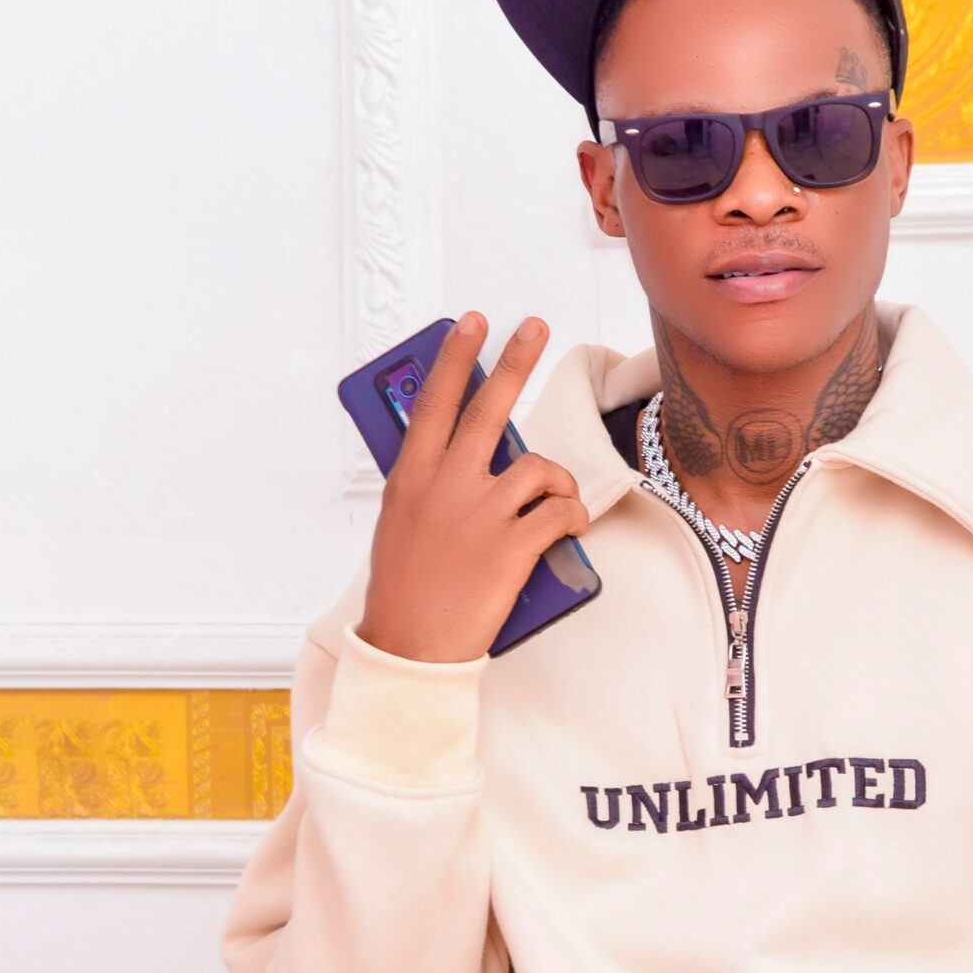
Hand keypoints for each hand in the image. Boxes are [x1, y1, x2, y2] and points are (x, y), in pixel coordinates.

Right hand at [356, 311, 589, 663]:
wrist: (410, 649)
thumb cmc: (404, 589)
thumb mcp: (401, 524)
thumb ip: (429, 485)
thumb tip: (462, 461)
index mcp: (411, 476)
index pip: (434, 401)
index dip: (455, 356)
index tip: (472, 323)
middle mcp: (446, 484)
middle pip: (487, 407)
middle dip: (514, 360)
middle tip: (534, 326)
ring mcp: (482, 513)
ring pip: (538, 466)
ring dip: (557, 480)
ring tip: (556, 499)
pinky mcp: (514, 545)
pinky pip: (560, 511)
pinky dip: (572, 516)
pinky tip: (569, 528)